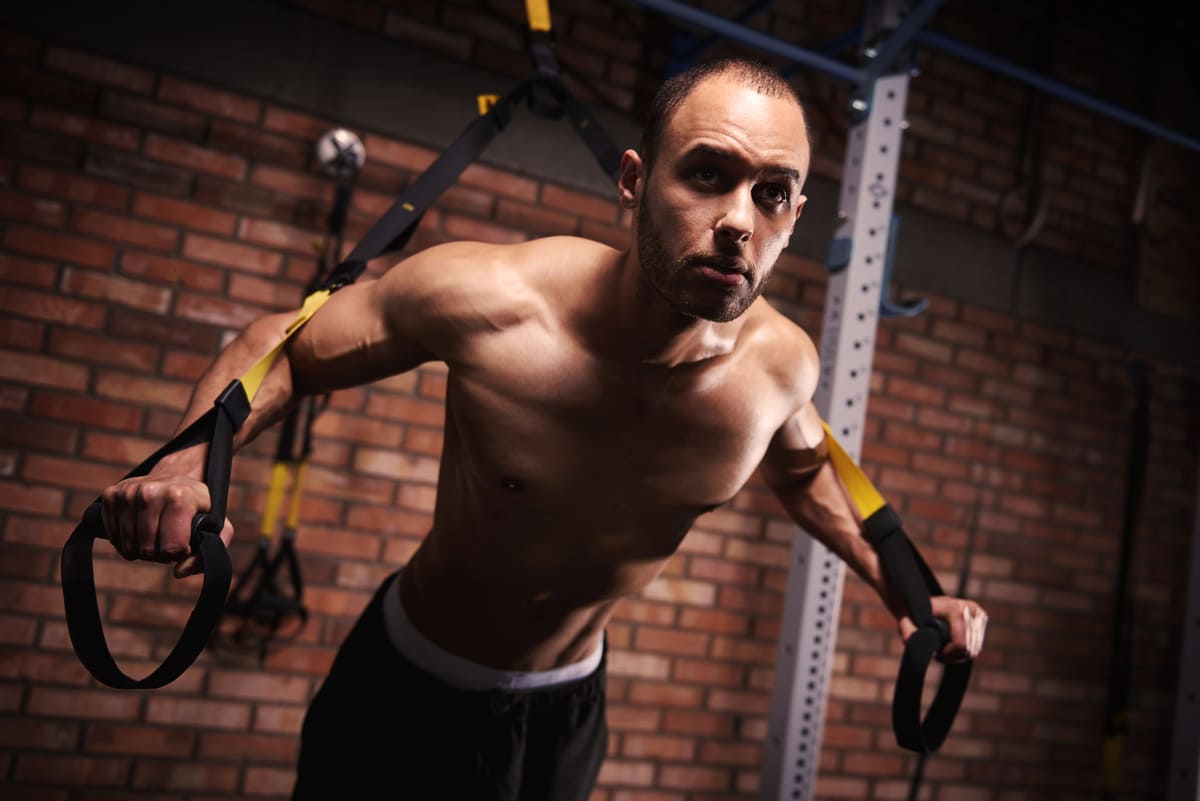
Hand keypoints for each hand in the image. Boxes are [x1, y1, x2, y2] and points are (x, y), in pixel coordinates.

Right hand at [100, 472, 233, 578]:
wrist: (177, 473)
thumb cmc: (197, 505)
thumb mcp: (217, 523)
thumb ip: (210, 551)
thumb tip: (179, 571)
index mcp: (179, 496)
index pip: (171, 547)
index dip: (180, 553)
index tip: (185, 543)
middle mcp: (151, 491)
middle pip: (149, 550)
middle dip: (160, 553)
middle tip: (168, 540)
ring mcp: (128, 492)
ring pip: (128, 546)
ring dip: (142, 549)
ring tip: (155, 535)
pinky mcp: (111, 494)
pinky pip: (113, 537)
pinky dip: (125, 542)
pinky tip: (139, 531)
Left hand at [897, 596, 986, 662]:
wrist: (919, 599)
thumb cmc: (912, 612)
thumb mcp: (906, 622)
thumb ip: (908, 632)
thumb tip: (913, 643)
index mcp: (955, 608)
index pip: (960, 643)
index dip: (948, 655)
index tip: (935, 655)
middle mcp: (970, 608)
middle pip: (968, 648)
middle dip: (952, 656)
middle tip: (938, 654)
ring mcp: (978, 613)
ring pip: (974, 649)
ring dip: (958, 655)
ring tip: (943, 651)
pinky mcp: (982, 618)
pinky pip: (976, 645)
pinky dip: (964, 651)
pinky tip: (951, 648)